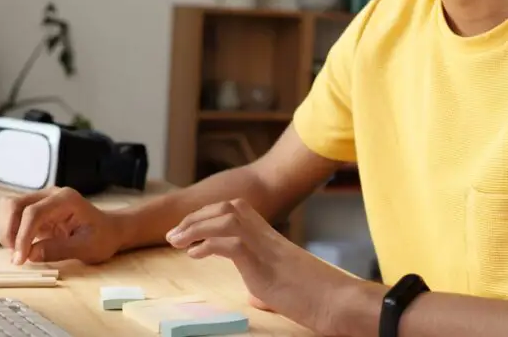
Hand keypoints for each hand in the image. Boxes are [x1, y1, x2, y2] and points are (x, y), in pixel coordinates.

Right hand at [0, 187, 123, 264]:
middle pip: (14, 204)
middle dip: (9, 231)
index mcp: (65, 199)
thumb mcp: (86, 248)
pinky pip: (14, 216)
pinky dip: (12, 232)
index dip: (22, 236)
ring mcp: (41, 200)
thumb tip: (30, 254)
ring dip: (8, 231)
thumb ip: (59, 250)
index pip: (33, 212)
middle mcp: (50, 194)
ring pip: (10, 207)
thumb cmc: (102, 237)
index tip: (20, 259)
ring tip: (18, 253)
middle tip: (17, 257)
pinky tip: (22, 248)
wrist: (109, 230)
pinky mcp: (36, 209)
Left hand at [165, 198, 356, 333]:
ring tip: (176, 241)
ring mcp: (264, 245)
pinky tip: (194, 255)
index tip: (187, 228)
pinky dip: (207, 245)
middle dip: (195, 217)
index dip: (206, 216)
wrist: (334, 299)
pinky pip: (230, 244)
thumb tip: (254, 294)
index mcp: (267, 235)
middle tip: (173, 234)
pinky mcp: (262, 261)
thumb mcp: (280, 285)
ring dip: (195, 227)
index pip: (232, 211)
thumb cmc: (311, 294)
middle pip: (225, 208)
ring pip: (225, 219)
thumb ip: (263, 283)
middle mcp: (264, 234)